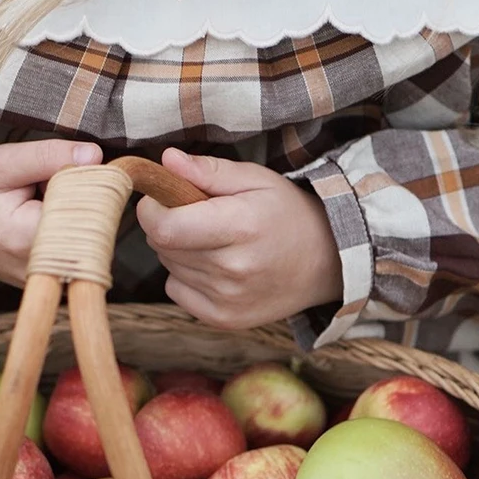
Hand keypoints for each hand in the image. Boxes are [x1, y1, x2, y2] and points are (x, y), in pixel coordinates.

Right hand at [0, 139, 102, 285]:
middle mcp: (38, 270)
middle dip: (81, 194)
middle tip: (45, 178)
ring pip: (85, 235)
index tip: (78, 162)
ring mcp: (39, 278)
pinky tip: (37, 210)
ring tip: (37, 194)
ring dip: (72, 208)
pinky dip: (64, 223)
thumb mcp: (2, 162)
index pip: (90, 208)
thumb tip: (98, 156)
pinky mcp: (40, 277)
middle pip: (92, 224)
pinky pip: (71, 245)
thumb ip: (50, 157)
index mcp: (28, 241)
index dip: (91, 179)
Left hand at [136, 148, 342, 329]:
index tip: (162, 197)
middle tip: (196, 214)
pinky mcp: (225, 318)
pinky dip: (185, 275)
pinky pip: (176, 291)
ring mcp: (229, 299)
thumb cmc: (286, 212)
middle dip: (167, 223)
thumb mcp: (254, 179)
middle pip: (162, 245)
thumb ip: (207, 170)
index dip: (151, 209)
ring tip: (213, 238)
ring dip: (178, 248)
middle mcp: (233, 268)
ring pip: (168, 266)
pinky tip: (214, 264)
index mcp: (240, 226)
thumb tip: (167, 160)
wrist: (326, 260)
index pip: (165, 227)